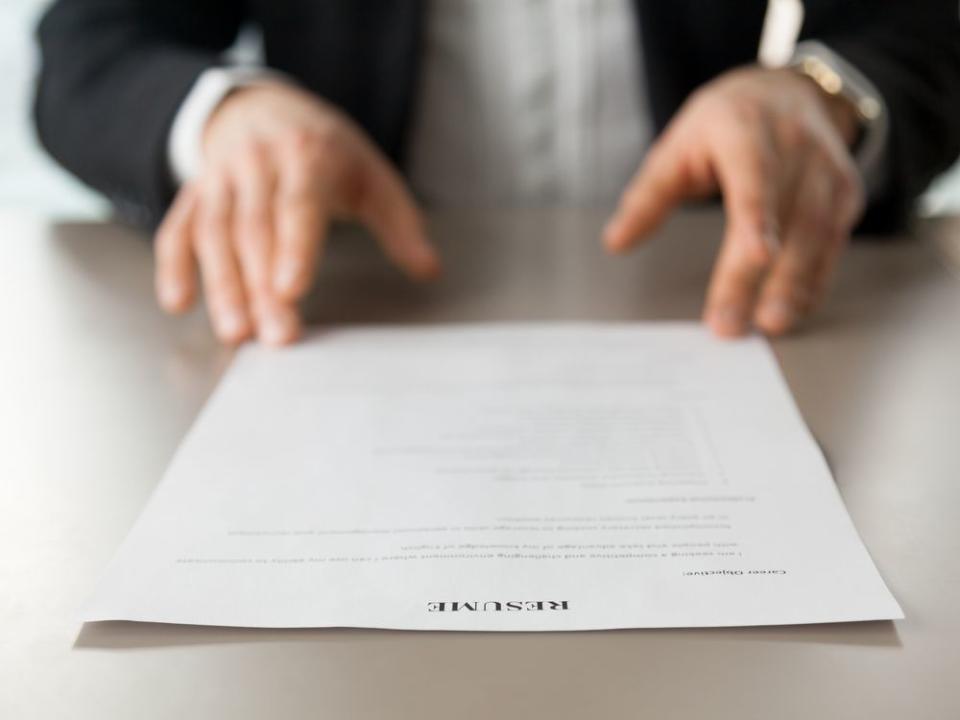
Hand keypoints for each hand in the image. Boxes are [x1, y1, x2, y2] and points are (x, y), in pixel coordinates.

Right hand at [154, 82, 439, 345]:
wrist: (263, 106)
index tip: (293, 290)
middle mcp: (257, 164)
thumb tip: (429, 269)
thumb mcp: (370, 173)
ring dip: (222, 285)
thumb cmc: (325, 149)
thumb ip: (400, 223)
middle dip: (262, 286)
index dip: (294, 249)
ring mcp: (221, 179)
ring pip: (215, 233)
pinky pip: (179, 229)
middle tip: (276, 335)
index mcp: (307, 156)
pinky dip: (174, 265)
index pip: (298, 205)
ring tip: (235, 331)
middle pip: (255, 230)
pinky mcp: (196, 194)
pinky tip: (178, 303)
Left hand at [604, 67, 864, 336]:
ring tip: (768, 324)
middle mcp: (796, 149)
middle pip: (784, 218)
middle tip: (731, 325)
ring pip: (816, 235)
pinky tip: (792, 309)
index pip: (755, 178)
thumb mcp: (679, 145)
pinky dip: (814, 281)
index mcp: (747, 131)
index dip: (758, 218)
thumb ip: (648, 196)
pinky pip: (832, 244)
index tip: (757, 256)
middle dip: (757, 276)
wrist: (789, 92)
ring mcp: (827, 172)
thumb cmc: (726, 122)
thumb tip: (616, 242)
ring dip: (794, 286)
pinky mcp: (845, 195)